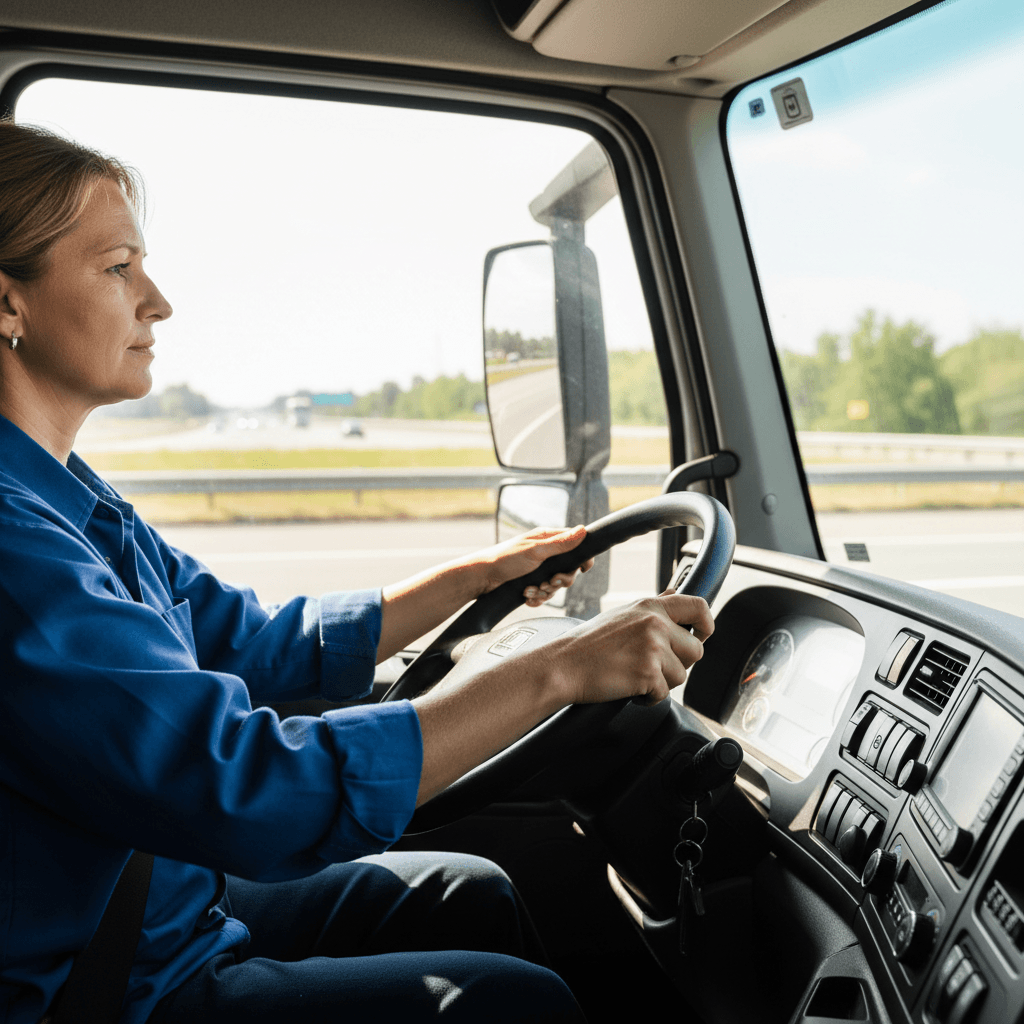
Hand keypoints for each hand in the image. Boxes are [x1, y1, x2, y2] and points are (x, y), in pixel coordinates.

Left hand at [475, 525, 594, 606]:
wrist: (482, 579)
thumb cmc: (505, 559)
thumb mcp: (536, 551)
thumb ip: (560, 544)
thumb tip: (583, 530)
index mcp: (548, 539)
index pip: (575, 544)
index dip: (582, 557)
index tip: (584, 568)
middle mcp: (545, 553)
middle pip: (568, 569)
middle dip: (560, 580)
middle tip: (549, 582)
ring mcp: (538, 569)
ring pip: (555, 585)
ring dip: (545, 591)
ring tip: (529, 589)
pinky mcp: (531, 583)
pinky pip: (544, 594)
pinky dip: (537, 598)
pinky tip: (527, 597)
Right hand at [547, 593, 713, 705]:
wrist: (563, 665)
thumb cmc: (588, 644)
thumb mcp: (623, 614)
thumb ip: (653, 607)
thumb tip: (675, 592)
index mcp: (650, 606)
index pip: (699, 607)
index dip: (706, 625)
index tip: (701, 636)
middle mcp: (655, 623)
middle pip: (695, 650)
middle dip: (679, 664)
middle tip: (653, 666)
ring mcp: (652, 648)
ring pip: (681, 675)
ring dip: (662, 682)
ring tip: (635, 676)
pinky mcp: (648, 673)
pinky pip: (664, 693)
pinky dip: (649, 697)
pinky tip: (629, 687)